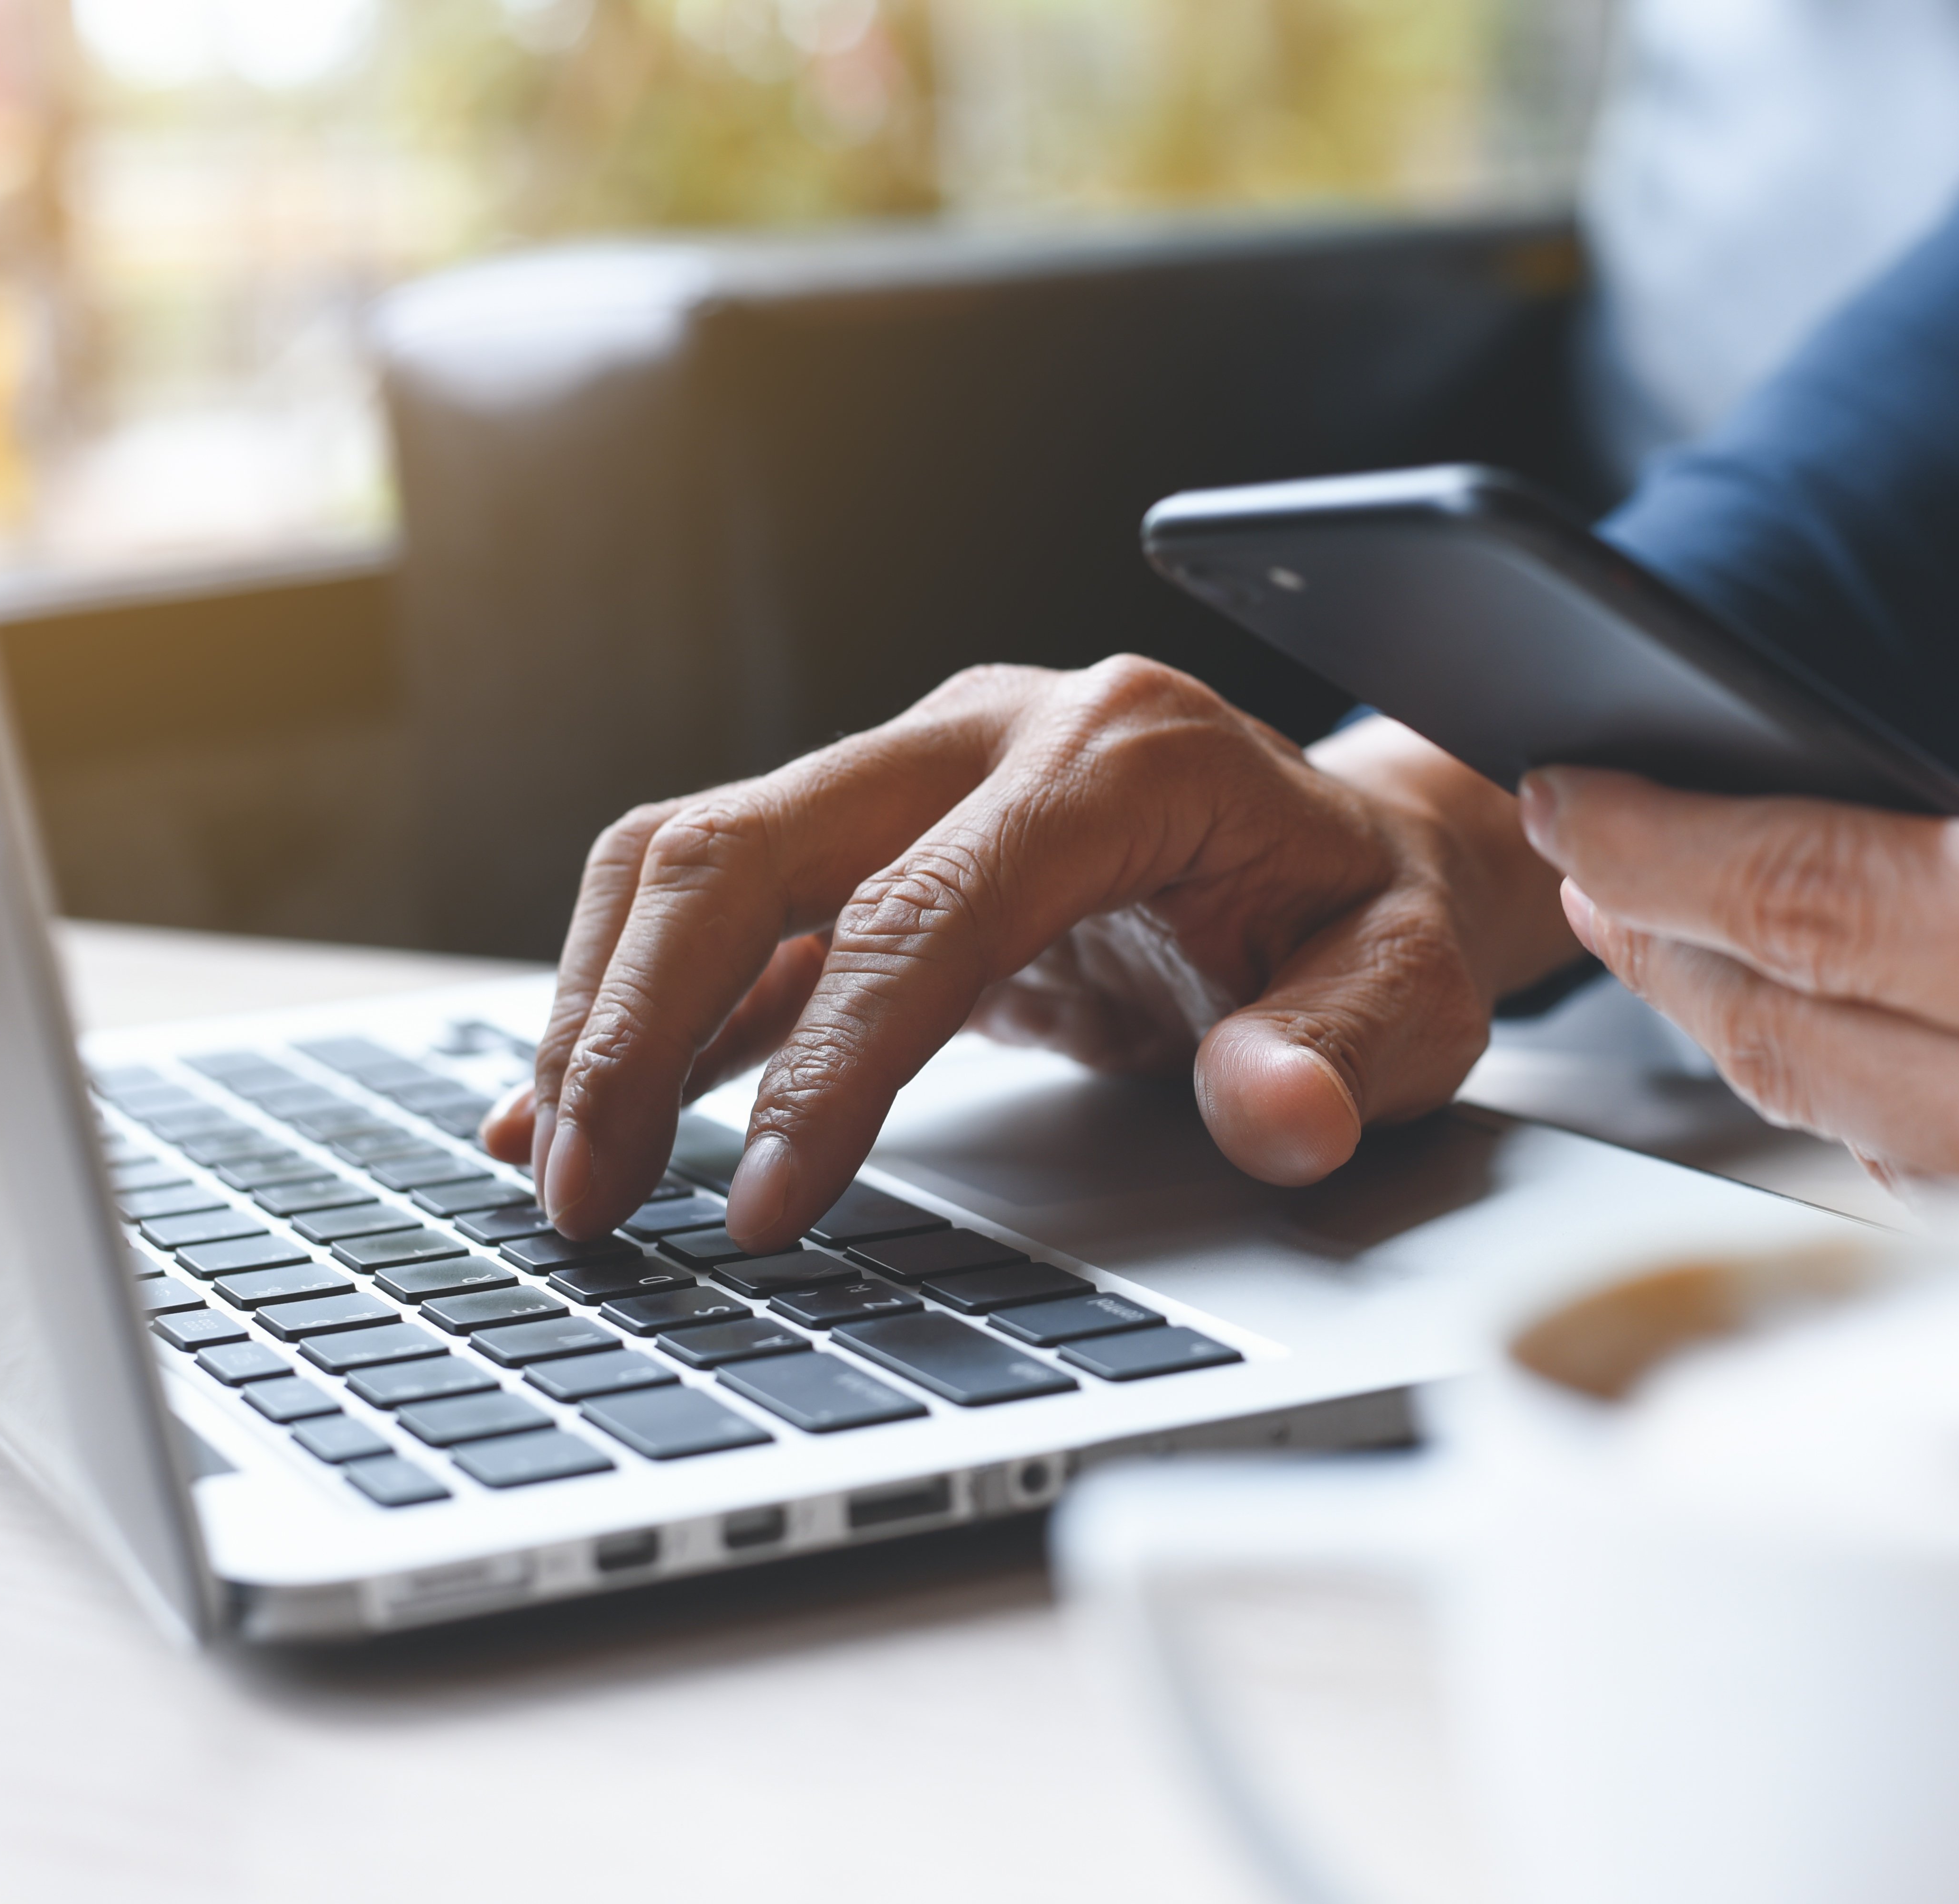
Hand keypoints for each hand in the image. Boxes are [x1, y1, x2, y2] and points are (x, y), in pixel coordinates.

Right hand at [481, 659, 1576, 1249]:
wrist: (1351, 850)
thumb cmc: (1369, 919)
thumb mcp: (1408, 988)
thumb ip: (1342, 1047)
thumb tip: (1274, 1113)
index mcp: (1120, 757)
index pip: (927, 912)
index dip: (831, 1066)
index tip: (765, 1207)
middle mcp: (990, 734)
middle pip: (752, 845)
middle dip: (636, 1022)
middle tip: (580, 1198)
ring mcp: (917, 772)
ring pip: (699, 857)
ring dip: (603, 1007)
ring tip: (550, 1167)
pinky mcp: (876, 837)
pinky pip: (724, 909)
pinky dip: (639, 1006)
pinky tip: (565, 1108)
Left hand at [1519, 565, 1958, 1292]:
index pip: (1841, 897)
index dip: (1670, 839)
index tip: (1564, 796)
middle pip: (1808, 1035)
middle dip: (1667, 938)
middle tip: (1593, 858)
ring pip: (1866, 1131)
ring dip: (1755, 1027)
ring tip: (1688, 931)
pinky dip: (1871, 1103)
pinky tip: (1843, 1033)